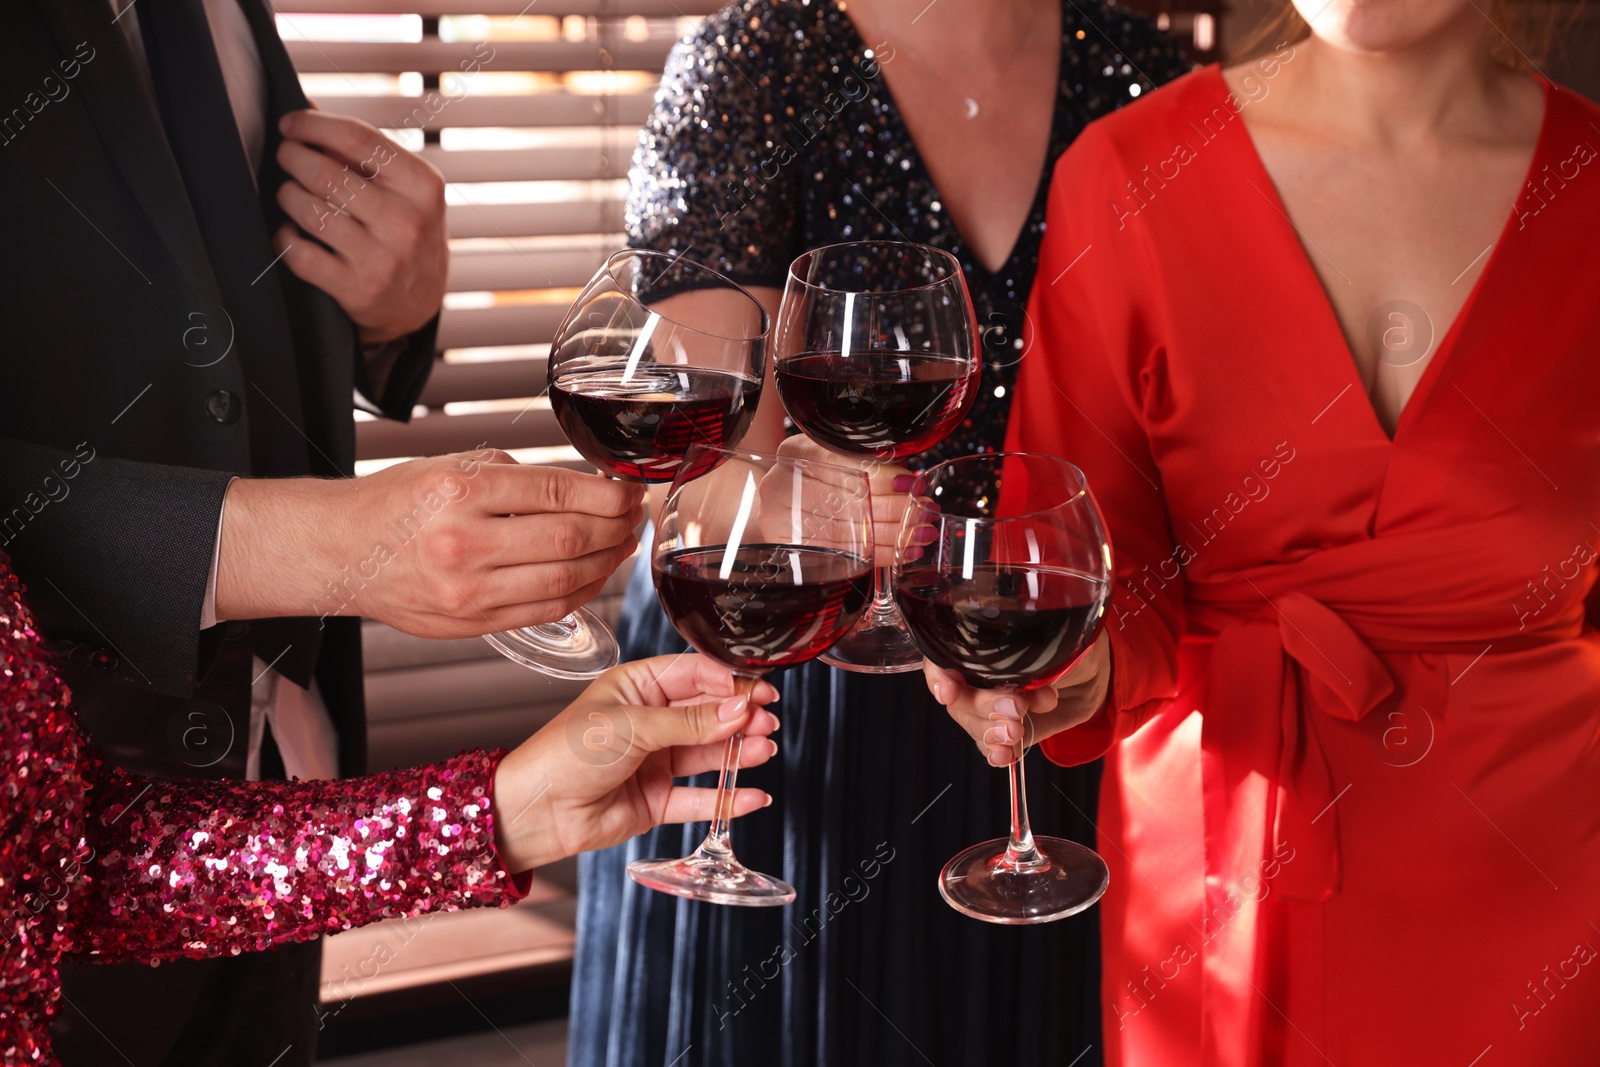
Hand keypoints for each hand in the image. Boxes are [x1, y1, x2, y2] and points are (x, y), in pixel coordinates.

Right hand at [216, 450, 645, 635]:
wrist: (340, 552)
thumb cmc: (394, 505)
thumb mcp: (450, 465)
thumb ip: (513, 474)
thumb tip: (581, 487)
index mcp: (459, 491)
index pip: (558, 492)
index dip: (609, 495)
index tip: (630, 490)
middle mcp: (463, 542)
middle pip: (570, 539)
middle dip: (616, 527)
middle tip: (634, 516)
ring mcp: (467, 591)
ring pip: (564, 582)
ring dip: (606, 563)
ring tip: (622, 544)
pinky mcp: (470, 624)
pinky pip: (544, 612)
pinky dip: (580, 594)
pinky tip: (593, 575)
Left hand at [272, 109, 448, 343]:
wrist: (420, 301)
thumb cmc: (406, 232)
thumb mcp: (404, 189)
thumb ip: (361, 151)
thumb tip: (306, 107)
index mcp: (423, 185)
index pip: (358, 139)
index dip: (313, 125)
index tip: (289, 125)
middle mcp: (407, 221)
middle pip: (325, 173)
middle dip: (292, 158)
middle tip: (286, 157)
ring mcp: (383, 258)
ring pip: (308, 210)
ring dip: (287, 196)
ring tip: (290, 194)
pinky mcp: (358, 288)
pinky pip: (299, 253)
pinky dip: (285, 238)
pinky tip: (292, 232)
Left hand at [490, 654, 780, 870]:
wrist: (535, 810)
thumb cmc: (565, 753)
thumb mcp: (631, 725)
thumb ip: (689, 721)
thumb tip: (739, 708)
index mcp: (637, 686)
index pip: (694, 675)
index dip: (729, 681)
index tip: (761, 690)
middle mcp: (650, 720)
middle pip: (707, 713)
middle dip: (739, 717)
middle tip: (766, 722)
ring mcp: (654, 761)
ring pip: (708, 753)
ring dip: (738, 753)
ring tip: (764, 750)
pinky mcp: (656, 800)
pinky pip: (699, 798)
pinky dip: (726, 798)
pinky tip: (751, 795)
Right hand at [771, 436, 918, 567]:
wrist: (778, 503)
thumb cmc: (812, 478)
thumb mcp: (832, 456)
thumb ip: (865, 461)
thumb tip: (909, 482)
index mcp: (796, 453)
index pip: (842, 464)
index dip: (881, 476)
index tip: (910, 484)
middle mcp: (783, 486)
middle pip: (848, 501)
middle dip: (895, 509)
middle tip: (925, 511)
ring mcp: (783, 522)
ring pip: (850, 531)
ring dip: (894, 534)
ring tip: (922, 532)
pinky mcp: (793, 551)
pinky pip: (845, 555)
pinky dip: (879, 554)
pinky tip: (903, 551)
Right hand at [926, 630, 1112, 765]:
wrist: (1092, 675)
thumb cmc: (1070, 646)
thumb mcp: (1050, 641)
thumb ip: (1029, 654)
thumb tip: (1020, 674)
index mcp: (976, 643)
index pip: (939, 659)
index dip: (938, 677)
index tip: (948, 692)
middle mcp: (974, 675)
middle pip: (957, 697)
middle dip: (984, 707)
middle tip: (1017, 710)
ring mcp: (986, 705)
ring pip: (972, 723)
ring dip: (993, 731)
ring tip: (1019, 730)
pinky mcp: (1000, 729)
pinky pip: (988, 745)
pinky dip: (996, 752)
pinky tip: (1006, 755)